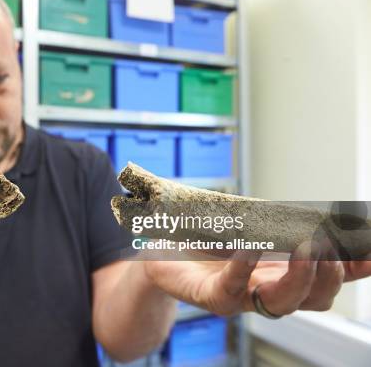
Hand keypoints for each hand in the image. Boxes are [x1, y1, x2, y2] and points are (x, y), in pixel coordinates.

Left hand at [144, 241, 346, 316]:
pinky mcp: (211, 297)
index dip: (356, 268)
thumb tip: (318, 209)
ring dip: (300, 278)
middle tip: (329, 245)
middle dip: (331, 274)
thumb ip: (279, 221)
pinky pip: (231, 287)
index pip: (330, 276)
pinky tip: (250, 246)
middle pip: (316, 297)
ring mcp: (242, 297)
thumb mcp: (248, 224)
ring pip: (283, 303)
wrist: (161, 253)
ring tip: (306, 248)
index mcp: (284, 273)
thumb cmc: (207, 238)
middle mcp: (269, 289)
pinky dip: (244, 266)